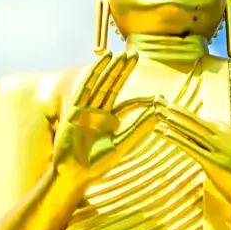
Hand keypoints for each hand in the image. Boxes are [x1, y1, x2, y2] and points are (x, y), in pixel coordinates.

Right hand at [49, 53, 139, 183]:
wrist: (74, 174)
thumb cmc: (95, 165)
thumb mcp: (121, 145)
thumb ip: (137, 129)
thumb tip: (157, 113)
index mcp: (109, 121)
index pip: (124, 100)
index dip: (135, 89)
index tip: (149, 82)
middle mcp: (97, 112)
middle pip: (112, 86)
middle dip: (122, 70)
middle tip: (134, 54)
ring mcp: (86, 110)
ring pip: (100, 84)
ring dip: (109, 69)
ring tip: (120, 55)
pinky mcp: (75, 111)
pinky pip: (85, 88)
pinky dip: (93, 75)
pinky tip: (101, 62)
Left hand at [148, 107, 230, 224]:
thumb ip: (229, 146)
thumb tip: (214, 141)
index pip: (211, 123)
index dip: (193, 117)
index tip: (179, 111)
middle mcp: (229, 139)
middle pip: (200, 123)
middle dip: (181, 113)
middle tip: (166, 104)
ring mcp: (221, 151)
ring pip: (193, 132)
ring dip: (175, 122)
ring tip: (161, 114)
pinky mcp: (213, 163)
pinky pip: (191, 147)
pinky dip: (176, 138)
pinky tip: (165, 131)